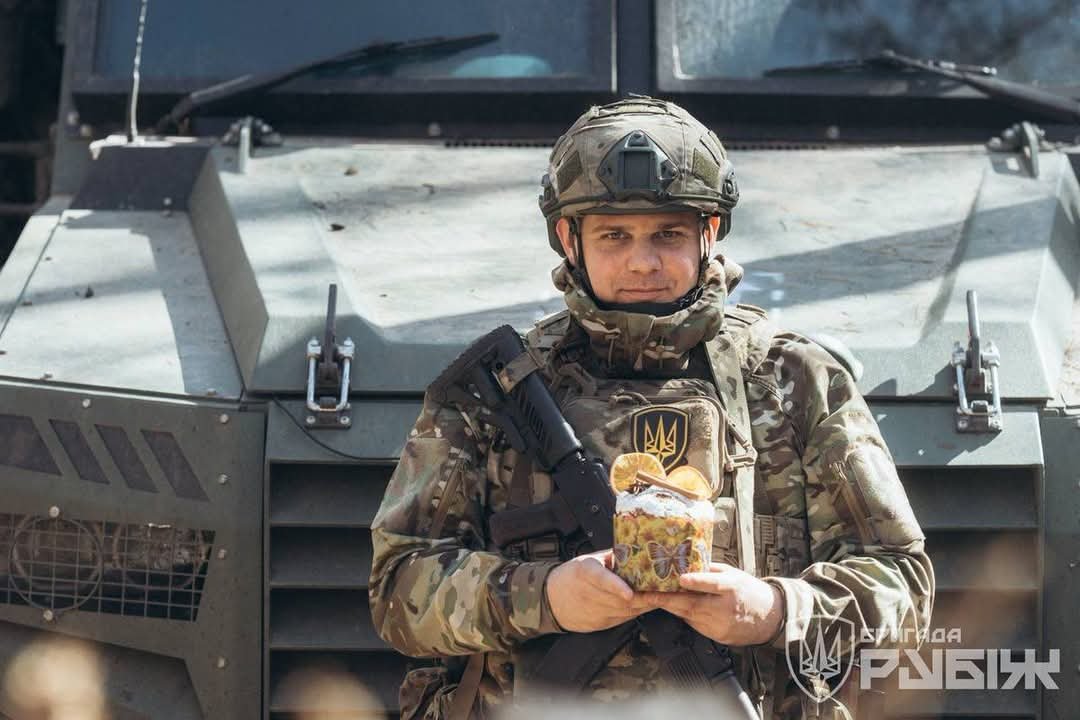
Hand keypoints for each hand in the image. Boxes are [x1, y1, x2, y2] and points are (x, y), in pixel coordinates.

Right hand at [545, 550, 659, 632]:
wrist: (550, 599)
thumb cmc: (572, 575)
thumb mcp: (589, 559)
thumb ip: (612, 556)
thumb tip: (638, 548)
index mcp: (585, 572)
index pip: (600, 579)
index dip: (616, 586)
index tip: (629, 593)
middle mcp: (588, 594)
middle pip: (619, 599)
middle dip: (644, 597)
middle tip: (665, 591)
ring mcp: (593, 611)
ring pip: (625, 611)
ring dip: (645, 605)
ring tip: (663, 598)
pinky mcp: (599, 624)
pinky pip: (623, 618)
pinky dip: (637, 612)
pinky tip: (648, 605)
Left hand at [643, 562, 783, 645]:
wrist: (769, 618)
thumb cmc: (748, 591)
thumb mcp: (732, 573)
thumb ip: (710, 570)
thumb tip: (685, 561)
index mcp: (731, 587)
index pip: (712, 584)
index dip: (697, 582)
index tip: (681, 579)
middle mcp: (725, 607)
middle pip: (692, 604)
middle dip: (666, 599)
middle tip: (645, 594)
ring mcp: (720, 624)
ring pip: (688, 616)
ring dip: (670, 607)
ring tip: (650, 598)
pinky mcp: (717, 636)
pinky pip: (694, 625)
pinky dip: (683, 616)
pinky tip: (673, 609)